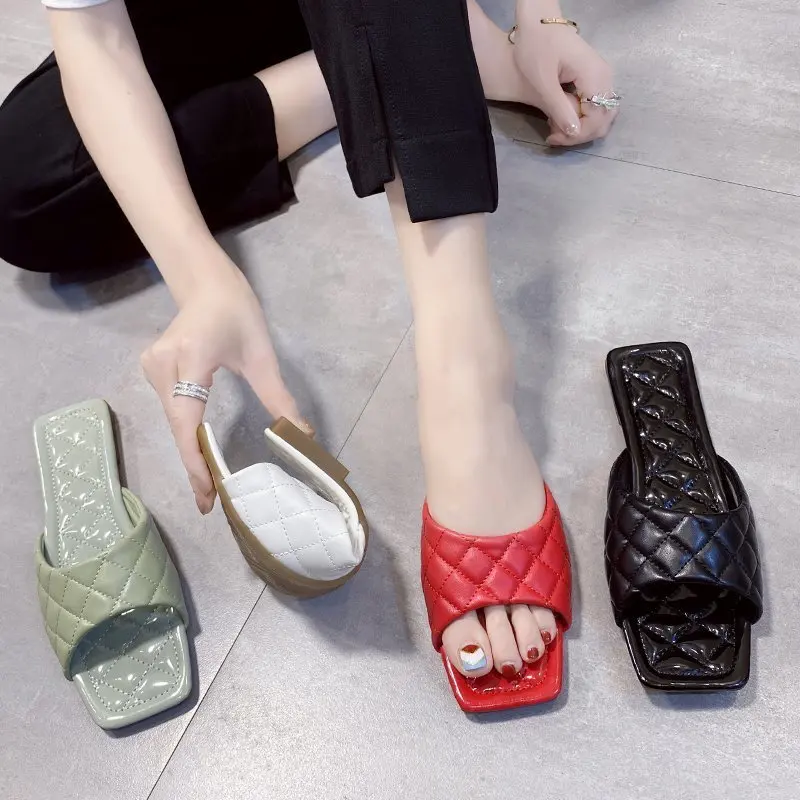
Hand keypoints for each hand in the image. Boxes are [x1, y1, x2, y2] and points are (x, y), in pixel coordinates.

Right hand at [140, 259, 306, 512]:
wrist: (206, 284)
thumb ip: (279, 398)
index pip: (188, 419)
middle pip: (179, 426)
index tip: (207, 493)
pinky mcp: (152, 370)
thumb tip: (302, 436)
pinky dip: (186, 433)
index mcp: (191, 358)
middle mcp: (162, 366)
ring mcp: (152, 368)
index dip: (195, 460)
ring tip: (207, 486)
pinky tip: (199, 454)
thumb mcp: (262, 355)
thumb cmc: (238, 312)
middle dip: (195, 465)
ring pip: (174, 420)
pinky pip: (172, 410)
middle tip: (211, 503)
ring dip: (190, 451)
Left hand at [512, 5, 617, 145]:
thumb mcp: (542, 81)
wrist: (538, 22)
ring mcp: (602, 77)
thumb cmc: (536, 46)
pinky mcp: (594, 79)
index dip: (577, 135)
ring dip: (580, 127)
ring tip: (554, 126)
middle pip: (604, 119)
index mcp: (594, 75)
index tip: (553, 138)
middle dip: (579, 134)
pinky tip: (560, 116)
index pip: (597, 119)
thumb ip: (559, 107)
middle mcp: (604, 77)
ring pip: (601, 114)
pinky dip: (580, 117)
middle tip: (553, 135)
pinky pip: (594, 105)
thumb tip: (574, 133)